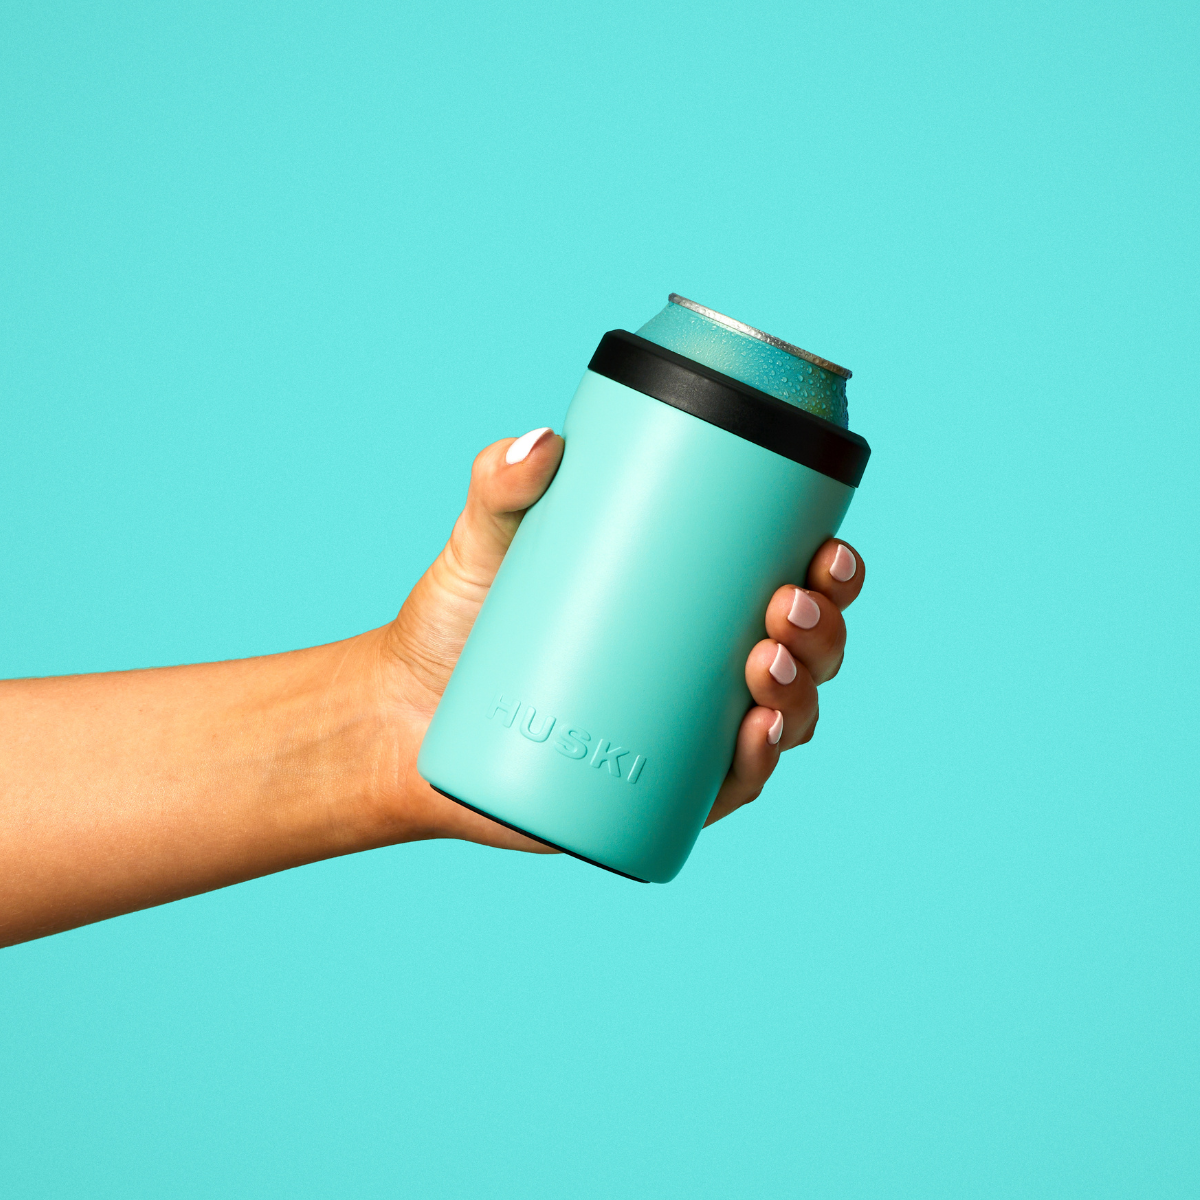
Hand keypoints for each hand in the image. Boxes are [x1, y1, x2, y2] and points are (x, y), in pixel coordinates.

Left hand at [372, 427, 865, 851]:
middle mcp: (703, 669)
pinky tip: (758, 740)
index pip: (788, 584)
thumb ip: (502, 483)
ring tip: (763, 666)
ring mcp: (682, 732)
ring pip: (780, 718)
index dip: (834, 574)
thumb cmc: (459, 620)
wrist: (404, 715)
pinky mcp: (652, 791)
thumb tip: (543, 440)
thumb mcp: (487, 541)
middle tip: (784, 608)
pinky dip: (757, 767)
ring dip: (800, 694)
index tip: (829, 551)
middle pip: (801, 652)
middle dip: (821, 632)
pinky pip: (727, 786)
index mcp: (693, 604)